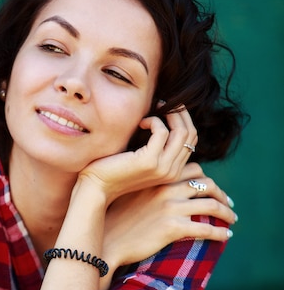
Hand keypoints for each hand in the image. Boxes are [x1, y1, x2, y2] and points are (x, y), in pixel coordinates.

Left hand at [79, 106, 197, 204]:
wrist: (97, 186)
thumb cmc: (115, 168)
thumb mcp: (143, 156)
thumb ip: (158, 144)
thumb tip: (168, 116)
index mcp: (173, 171)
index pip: (191, 140)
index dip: (182, 119)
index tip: (166, 109)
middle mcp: (172, 172)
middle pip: (190, 134)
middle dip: (179, 112)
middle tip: (163, 103)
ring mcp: (163, 168)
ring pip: (182, 132)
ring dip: (169, 114)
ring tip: (154, 109)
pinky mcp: (149, 162)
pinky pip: (162, 131)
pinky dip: (153, 121)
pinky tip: (140, 123)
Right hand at [102, 162, 236, 271]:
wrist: (107, 239)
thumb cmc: (115, 218)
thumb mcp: (132, 192)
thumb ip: (151, 186)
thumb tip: (165, 189)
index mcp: (159, 177)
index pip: (194, 169)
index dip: (206, 178)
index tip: (212, 189)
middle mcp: (166, 188)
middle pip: (206, 184)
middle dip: (221, 194)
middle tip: (228, 204)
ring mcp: (170, 208)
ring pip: (211, 205)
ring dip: (226, 212)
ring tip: (231, 220)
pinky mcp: (172, 228)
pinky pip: (206, 229)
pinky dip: (220, 232)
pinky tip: (226, 236)